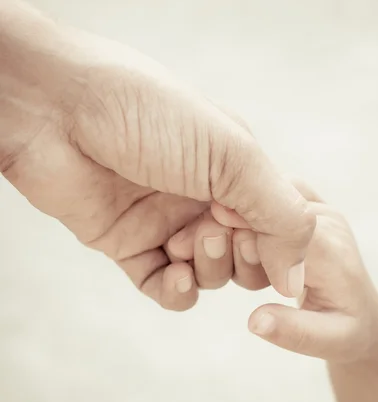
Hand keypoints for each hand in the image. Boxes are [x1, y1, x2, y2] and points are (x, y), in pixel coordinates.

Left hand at [0, 0, 314, 309]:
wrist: (55, 109)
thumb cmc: (149, 113)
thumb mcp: (233, 155)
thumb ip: (281, 216)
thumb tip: (299, 282)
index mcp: (235, 166)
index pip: (278, 222)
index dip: (276, 239)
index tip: (256, 231)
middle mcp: (203, 194)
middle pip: (248, 253)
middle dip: (245, 256)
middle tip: (221, 233)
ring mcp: (165, 220)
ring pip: (210, 273)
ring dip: (211, 268)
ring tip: (192, 243)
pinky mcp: (127, 243)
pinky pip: (165, 287)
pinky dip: (178, 292)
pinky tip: (178, 276)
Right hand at [239, 180, 377, 363]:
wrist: (366, 315)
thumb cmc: (347, 332)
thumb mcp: (328, 342)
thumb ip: (292, 332)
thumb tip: (255, 321)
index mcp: (331, 251)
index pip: (276, 227)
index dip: (238, 238)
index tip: (209, 261)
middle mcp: (326, 219)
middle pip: (264, 203)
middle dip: (234, 234)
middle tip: (235, 271)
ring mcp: (317, 207)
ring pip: (261, 191)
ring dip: (239, 221)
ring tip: (248, 262)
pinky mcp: (306, 204)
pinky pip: (266, 191)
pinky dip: (246, 213)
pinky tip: (243, 241)